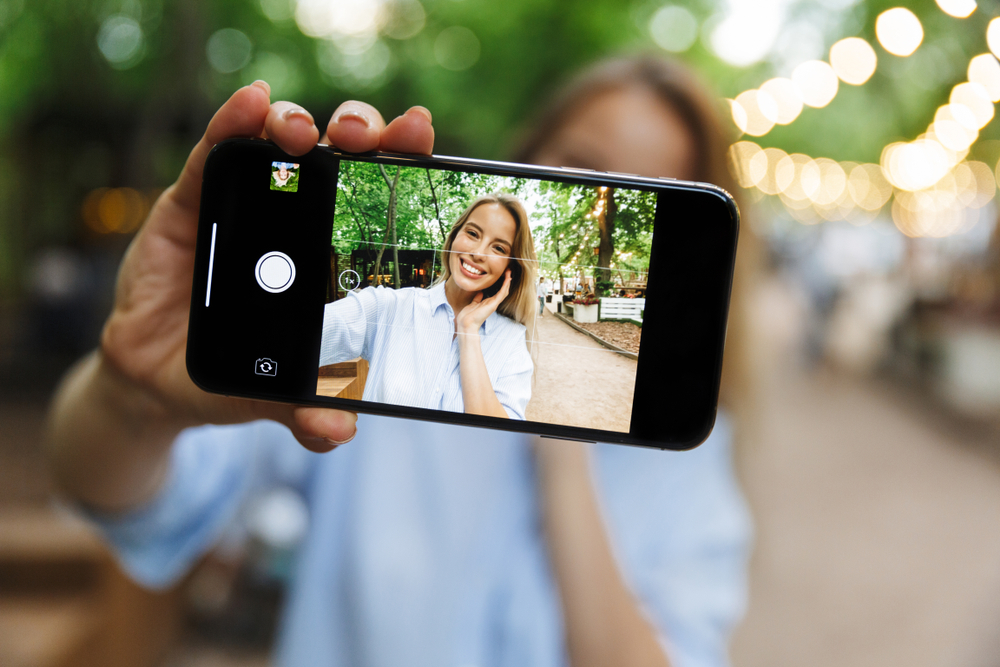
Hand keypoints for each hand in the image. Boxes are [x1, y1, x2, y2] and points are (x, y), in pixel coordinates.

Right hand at [101, 83, 434, 450]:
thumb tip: (340, 428)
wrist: (157, 378)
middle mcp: (294, 219)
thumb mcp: (273, 394)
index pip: (374, 198)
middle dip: (361, 133)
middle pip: (337, 155)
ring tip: (304, 131)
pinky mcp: (189, 201)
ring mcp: (242, 204)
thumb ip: (305, 409)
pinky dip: (232, 122)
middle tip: (369, 139)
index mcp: (330, 253)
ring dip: (298, 123)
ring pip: (280, 141)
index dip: (400, 163)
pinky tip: (251, 103)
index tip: (421, 141)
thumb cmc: (233, 373)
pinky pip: (213, 152)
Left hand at [455, 269, 511, 336]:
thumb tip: (480, 292)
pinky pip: (502, 293)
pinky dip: (505, 286)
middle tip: (508, 271)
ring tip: (509, 272)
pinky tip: (508, 279)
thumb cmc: (468, 315)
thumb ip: (477, 298)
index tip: (502, 274)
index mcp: (488, 303)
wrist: (466, 323)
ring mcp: (494, 304)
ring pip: (504, 291)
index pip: (498, 291)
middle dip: (506, 281)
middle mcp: (492, 303)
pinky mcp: (493, 304)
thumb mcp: (473, 304)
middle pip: (503, 290)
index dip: (501, 283)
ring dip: (507, 281)